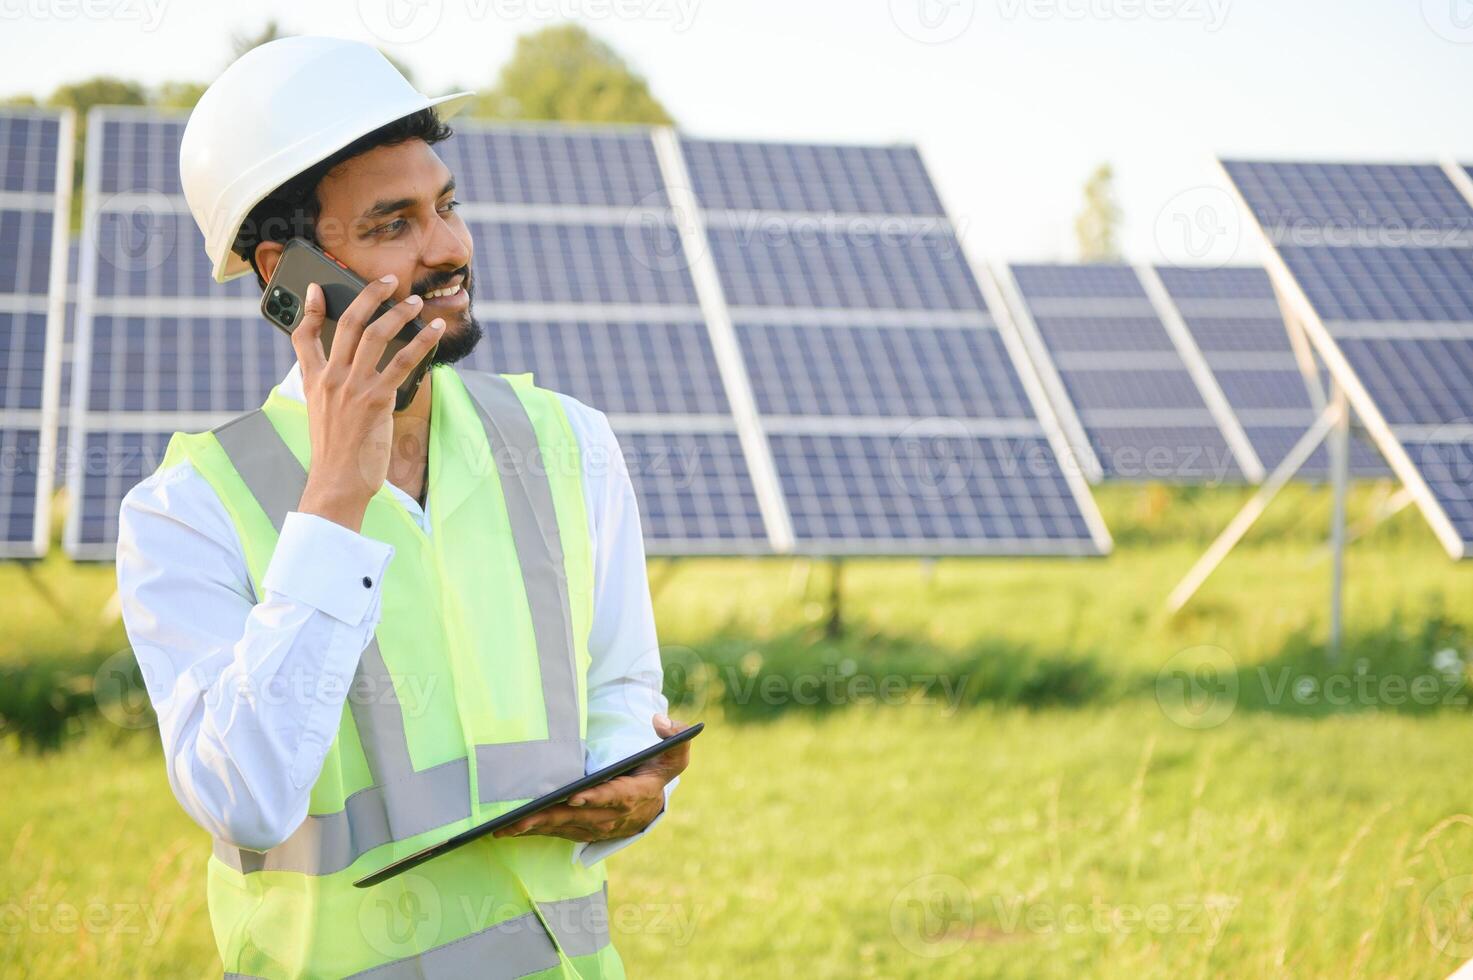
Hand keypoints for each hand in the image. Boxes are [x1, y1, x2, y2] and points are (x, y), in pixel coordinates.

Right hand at [292, 275, 443, 530]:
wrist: (337, 482)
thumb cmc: (335, 452)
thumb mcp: (323, 415)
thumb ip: (332, 389)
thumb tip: (349, 373)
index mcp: (313, 380)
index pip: (303, 336)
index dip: (310, 308)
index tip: (318, 287)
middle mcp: (331, 378)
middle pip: (348, 323)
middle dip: (369, 295)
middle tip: (388, 281)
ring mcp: (353, 387)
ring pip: (376, 335)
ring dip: (398, 312)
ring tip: (415, 301)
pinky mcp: (376, 400)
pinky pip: (402, 362)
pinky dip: (421, 342)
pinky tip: (433, 331)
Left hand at [491, 714, 692, 843]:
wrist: (650, 808)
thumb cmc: (656, 773)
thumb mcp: (675, 755)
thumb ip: (676, 737)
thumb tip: (658, 720)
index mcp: (635, 794)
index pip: (615, 796)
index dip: (596, 798)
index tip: (575, 796)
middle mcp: (614, 816)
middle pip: (579, 817)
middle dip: (551, 817)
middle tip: (523, 816)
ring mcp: (596, 826)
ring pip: (564, 828)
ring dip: (536, 828)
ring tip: (507, 826)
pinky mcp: (582, 831)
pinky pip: (557, 832)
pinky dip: (535, 832)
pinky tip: (511, 830)